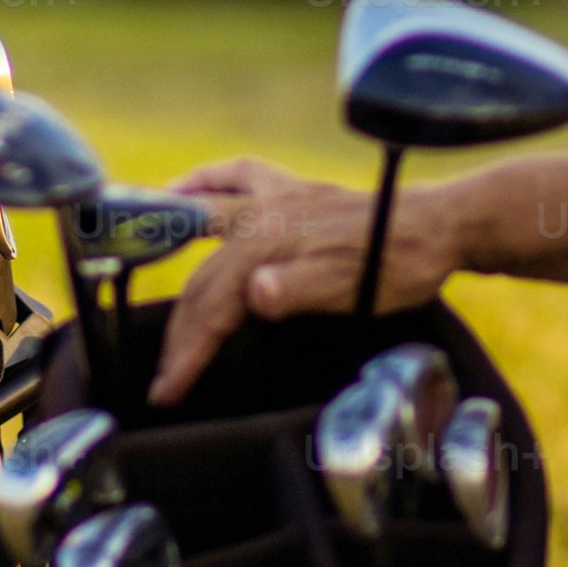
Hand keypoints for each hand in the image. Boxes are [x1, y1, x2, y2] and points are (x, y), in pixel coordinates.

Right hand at [146, 156, 468, 402]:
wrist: (437, 226)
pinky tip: (183, 189)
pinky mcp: (290, 190)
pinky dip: (201, 183)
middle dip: (177, 326)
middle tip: (164, 373)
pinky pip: (232, 176)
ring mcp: (274, 196)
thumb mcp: (353, 290)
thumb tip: (254, 293)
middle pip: (202, 275)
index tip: (167, 390)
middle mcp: (262, 214)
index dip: (186, 351)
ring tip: (130, 266)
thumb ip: (299, 292)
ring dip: (164, 247)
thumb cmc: (397, 264)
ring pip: (201, 219)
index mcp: (270, 243)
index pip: (212, 305)